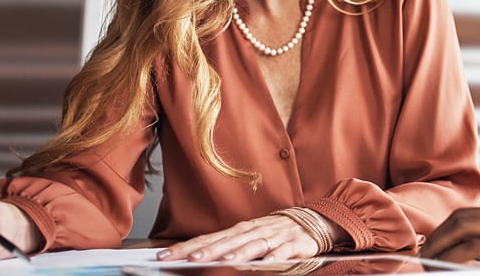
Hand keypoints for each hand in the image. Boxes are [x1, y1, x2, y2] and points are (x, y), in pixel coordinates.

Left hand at [156, 210, 336, 262]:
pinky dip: (274, 255)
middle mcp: (253, 230)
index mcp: (240, 229)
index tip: (164, 256)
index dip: (186, 247)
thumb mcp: (250, 235)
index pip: (208, 238)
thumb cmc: (276, 231)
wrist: (315, 220)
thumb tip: (195, 256)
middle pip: (226, 241)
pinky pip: (283, 250)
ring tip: (222, 261)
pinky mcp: (294, 244)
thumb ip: (228, 245)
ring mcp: (274, 236)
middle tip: (186, 259)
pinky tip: (265, 260)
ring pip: (252, 245)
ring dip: (237, 252)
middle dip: (206, 251)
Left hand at [420, 195, 479, 275]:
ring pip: (463, 228)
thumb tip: (479, 260)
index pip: (475, 214)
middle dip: (437, 236)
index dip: (449, 229)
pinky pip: (475, 248)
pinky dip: (453, 256)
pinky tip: (443, 266)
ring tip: (425, 262)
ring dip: (439, 246)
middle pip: (463, 217)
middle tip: (421, 254)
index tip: (434, 245)